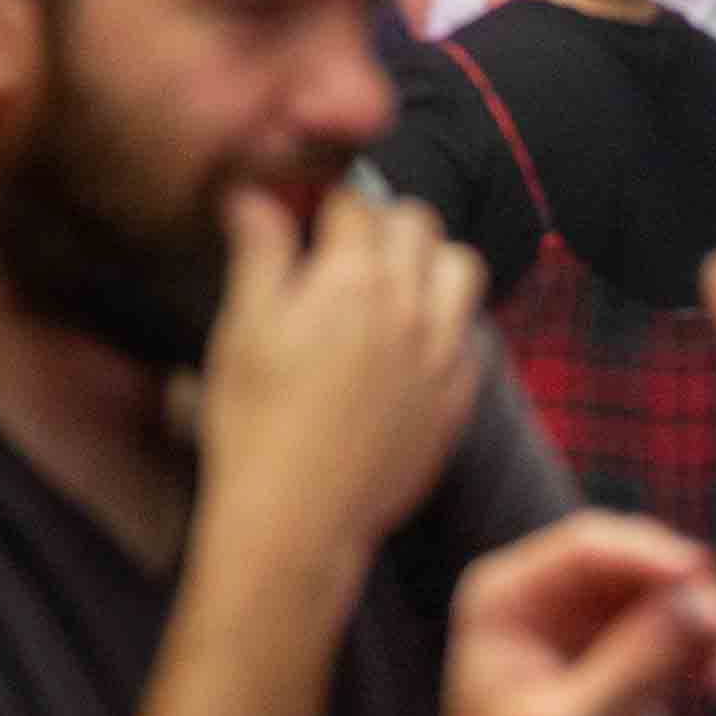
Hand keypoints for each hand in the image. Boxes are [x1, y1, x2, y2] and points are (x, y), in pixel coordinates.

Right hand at [193, 186, 487, 587]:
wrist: (297, 519)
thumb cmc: (253, 425)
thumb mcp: (243, 331)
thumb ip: (260, 255)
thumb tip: (252, 196)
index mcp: (351, 281)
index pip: (356, 203)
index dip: (328, 207)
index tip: (311, 224)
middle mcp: (408, 307)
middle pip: (417, 223)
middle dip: (383, 226)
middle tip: (348, 256)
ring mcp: (440, 354)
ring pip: (462, 269)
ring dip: (430, 265)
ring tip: (393, 289)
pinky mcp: (456, 399)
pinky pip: (472, 336)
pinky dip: (448, 326)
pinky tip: (412, 346)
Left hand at [419, 516, 715, 715]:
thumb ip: (631, 664)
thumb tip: (700, 606)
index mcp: (508, 598)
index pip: (587, 547)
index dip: (651, 554)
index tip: (703, 578)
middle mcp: (547, 598)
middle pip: (636, 566)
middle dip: (689, 597)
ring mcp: (586, 625)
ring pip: (665, 598)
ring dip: (707, 629)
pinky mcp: (621, 657)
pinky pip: (676, 636)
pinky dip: (706, 655)